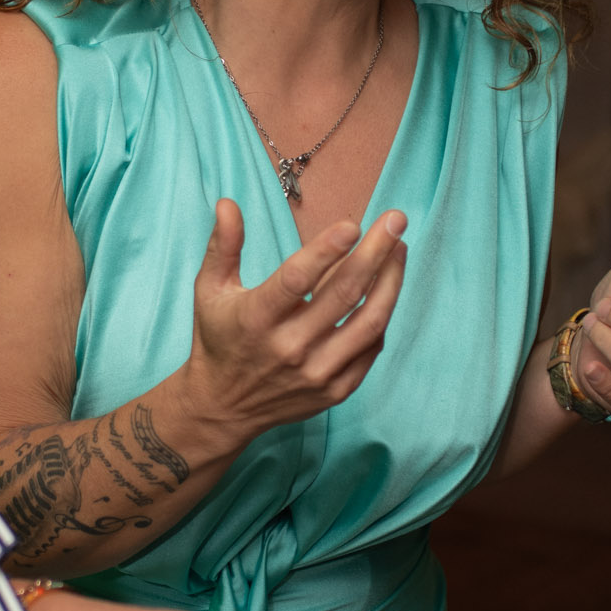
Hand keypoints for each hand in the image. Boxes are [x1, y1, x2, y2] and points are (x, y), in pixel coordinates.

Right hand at [172, 199, 407, 453]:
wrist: (223, 406)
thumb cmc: (219, 338)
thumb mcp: (210, 290)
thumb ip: (223, 246)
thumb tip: (228, 203)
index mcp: (256, 318)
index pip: (297, 280)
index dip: (327, 251)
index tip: (353, 224)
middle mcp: (289, 348)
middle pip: (344, 295)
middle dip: (376, 252)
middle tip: (396, 220)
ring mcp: (316, 373)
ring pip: (369, 323)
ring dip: (391, 282)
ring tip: (400, 249)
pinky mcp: (335, 390)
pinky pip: (371, 348)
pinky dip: (382, 315)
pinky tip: (386, 287)